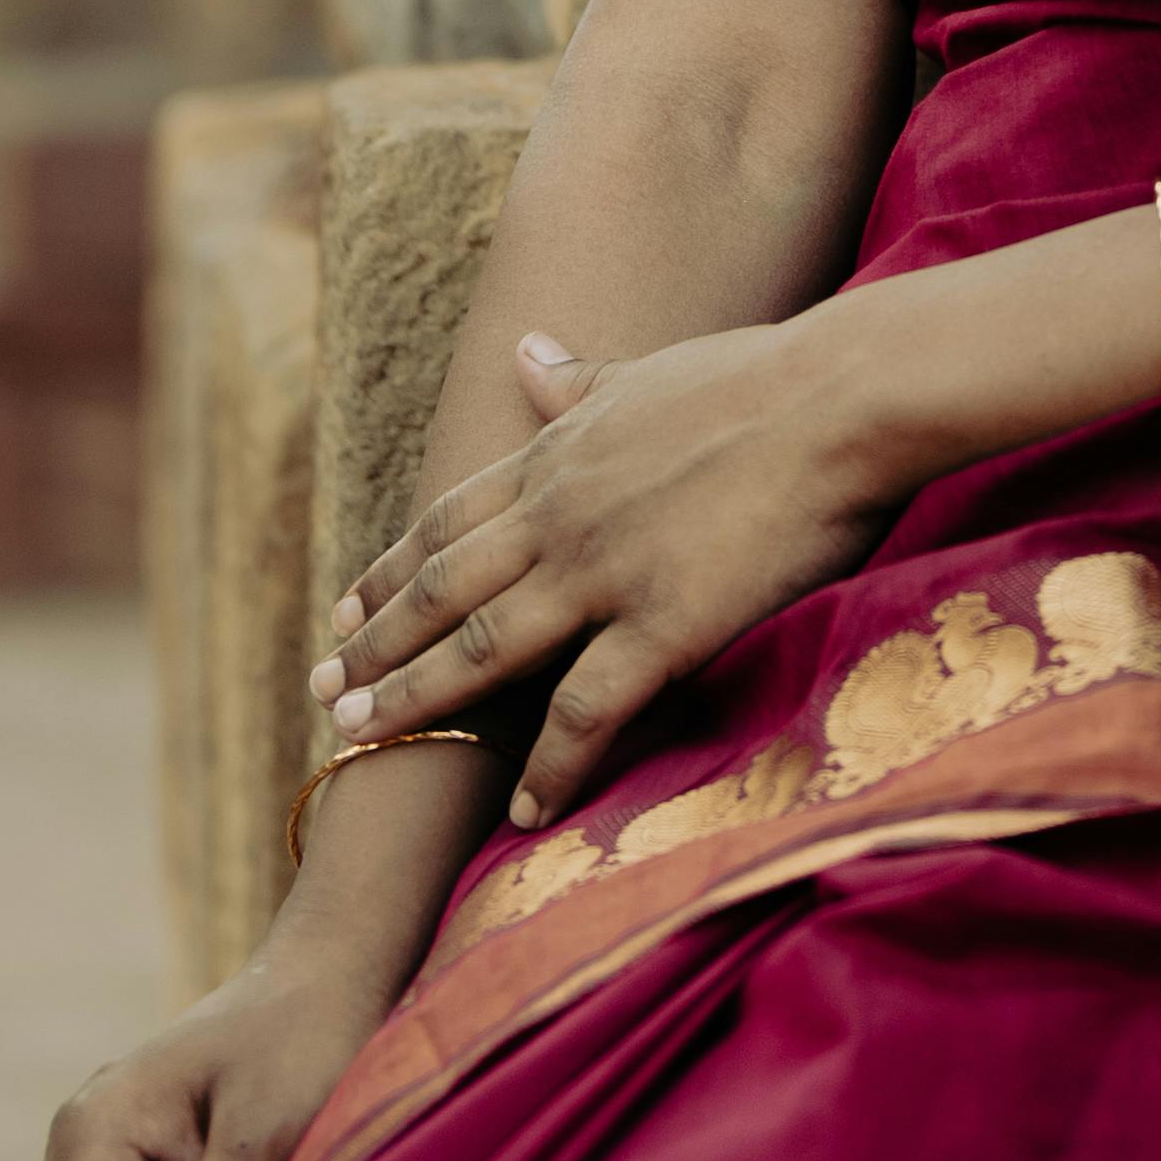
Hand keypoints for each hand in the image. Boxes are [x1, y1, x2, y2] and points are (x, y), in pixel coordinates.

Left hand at [317, 316, 906, 832]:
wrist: (841, 398)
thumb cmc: (762, 380)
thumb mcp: (649, 373)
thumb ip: (579, 378)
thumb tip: (524, 350)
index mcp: (558, 457)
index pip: (448, 523)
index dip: (391, 569)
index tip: (343, 606)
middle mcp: (559, 516)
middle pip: (441, 591)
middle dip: (373, 644)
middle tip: (319, 690)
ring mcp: (603, 571)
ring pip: (480, 648)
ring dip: (413, 699)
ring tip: (359, 740)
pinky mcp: (661, 624)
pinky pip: (585, 710)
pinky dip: (548, 766)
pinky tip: (523, 810)